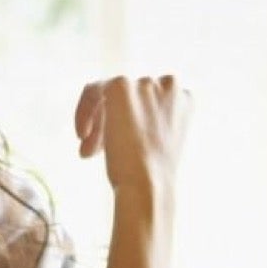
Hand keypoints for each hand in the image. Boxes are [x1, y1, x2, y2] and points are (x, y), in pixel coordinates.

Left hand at [74, 74, 191, 200]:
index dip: (129, 124)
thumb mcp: (157, 143)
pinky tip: (83, 136)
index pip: (147, 101)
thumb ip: (145, 122)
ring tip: (87, 153)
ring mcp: (146, 83)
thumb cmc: (153, 176)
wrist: (149, 184)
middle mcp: (170, 85)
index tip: (112, 147)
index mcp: (184, 99)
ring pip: (108, 98)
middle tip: (93, 152)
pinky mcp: (121, 85)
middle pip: (127, 99)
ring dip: (97, 126)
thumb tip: (119, 120)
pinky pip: (92, 91)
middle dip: (108, 126)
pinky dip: (83, 112)